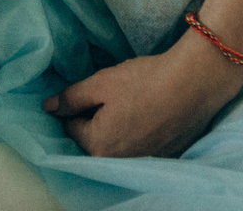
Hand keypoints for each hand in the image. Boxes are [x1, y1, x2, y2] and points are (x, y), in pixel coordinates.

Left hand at [43, 30, 242, 156]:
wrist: (194, 84)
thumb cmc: (143, 81)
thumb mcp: (100, 83)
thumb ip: (71, 98)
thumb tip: (47, 108)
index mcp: (98, 146)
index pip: (71, 128)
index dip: (76, 106)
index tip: (88, 92)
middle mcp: (119, 161)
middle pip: (94, 141)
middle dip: (94, 121)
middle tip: (109, 97)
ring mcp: (144, 161)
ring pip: (117, 144)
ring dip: (116, 128)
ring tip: (128, 103)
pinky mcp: (165, 155)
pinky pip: (139, 146)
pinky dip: (138, 132)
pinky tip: (147, 113)